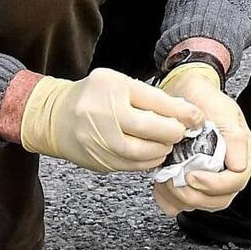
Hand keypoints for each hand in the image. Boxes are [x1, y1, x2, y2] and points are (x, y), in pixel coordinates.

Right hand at [19, 68, 204, 173]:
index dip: (182, 113)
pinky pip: (132, 166)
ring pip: (144, 153)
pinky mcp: (100, 161)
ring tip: (166, 143)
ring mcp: (100, 141)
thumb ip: (150, 97)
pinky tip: (152, 153)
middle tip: (180, 132)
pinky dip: (148, 161)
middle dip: (173, 133)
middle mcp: (104, 115)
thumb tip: (185, 113)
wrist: (54, 117)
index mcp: (112, 88)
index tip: (196, 118)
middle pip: (152, 131)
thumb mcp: (118, 84)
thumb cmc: (92, 96)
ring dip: (162, 150)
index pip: (156, 102)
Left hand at [152, 64, 250, 215]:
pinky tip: (161, 187)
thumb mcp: (222, 110)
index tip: (193, 176)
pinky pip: (182, 203)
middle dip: (195, 196)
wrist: (182, 89)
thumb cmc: (204, 98)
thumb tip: (239, 166)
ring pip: (201, 203)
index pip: (235, 182)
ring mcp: (207, 176)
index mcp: (240, 154)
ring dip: (180, 198)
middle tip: (175, 183)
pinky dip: (169, 201)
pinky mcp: (189, 180)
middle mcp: (226, 169)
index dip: (214, 185)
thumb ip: (235, 138)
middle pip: (219, 199)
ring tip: (165, 181)